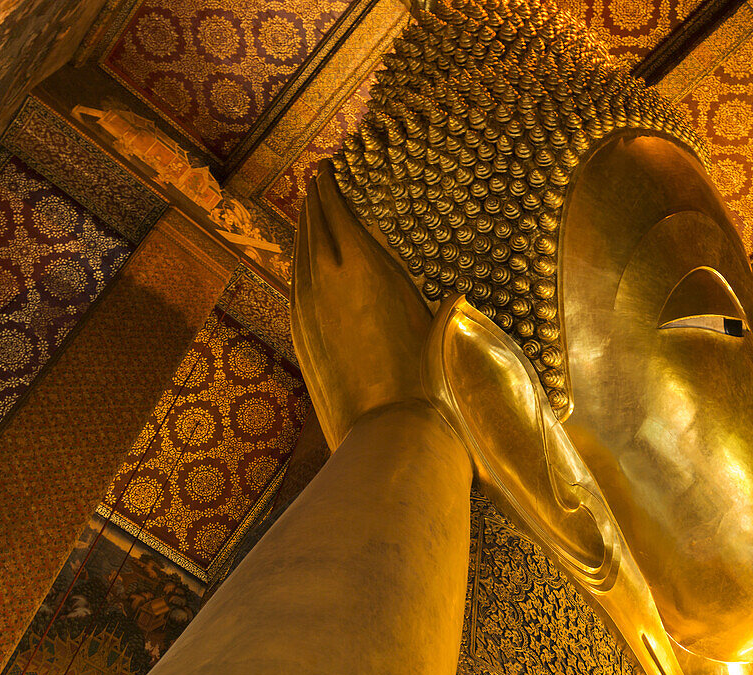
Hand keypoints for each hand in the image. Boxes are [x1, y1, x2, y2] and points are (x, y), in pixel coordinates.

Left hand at [291, 161, 432, 448]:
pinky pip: (294, 283)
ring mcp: (307, 304)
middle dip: (315, 200)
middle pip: (314, 224)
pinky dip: (297, 263)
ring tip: (309, 212)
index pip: (338, 211)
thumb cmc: (423, 376)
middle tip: (317, 180)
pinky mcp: (299, 330)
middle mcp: (328, 277)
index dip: (330, 187)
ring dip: (303, 228)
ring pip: (299, 252)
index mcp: (364, 264)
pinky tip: (302, 260)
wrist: (389, 425)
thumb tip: (458, 295)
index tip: (328, 169)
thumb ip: (441, 307)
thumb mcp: (437, 330)